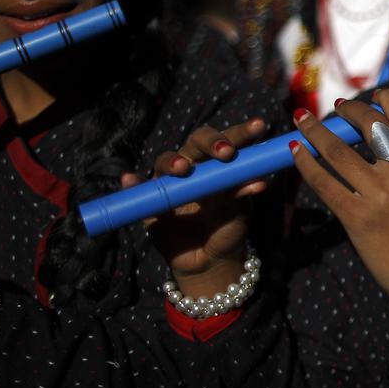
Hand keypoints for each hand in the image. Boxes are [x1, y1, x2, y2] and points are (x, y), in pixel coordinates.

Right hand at [127, 117, 268, 297]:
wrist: (209, 260)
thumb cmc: (228, 228)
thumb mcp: (238, 212)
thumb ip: (242, 195)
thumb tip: (257, 182)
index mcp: (219, 164)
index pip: (229, 140)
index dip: (242, 132)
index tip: (258, 127)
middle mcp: (194, 166)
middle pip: (196, 142)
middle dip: (211, 142)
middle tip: (225, 152)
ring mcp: (170, 182)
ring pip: (165, 161)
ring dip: (172, 161)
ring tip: (181, 169)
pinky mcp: (151, 201)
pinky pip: (138, 190)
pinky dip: (133, 184)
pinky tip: (129, 179)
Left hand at [288, 91, 388, 348]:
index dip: (382, 100)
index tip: (370, 95)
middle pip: (366, 125)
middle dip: (345, 110)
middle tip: (332, 108)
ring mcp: (378, 194)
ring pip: (336, 150)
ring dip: (314, 130)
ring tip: (302, 119)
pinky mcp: (356, 217)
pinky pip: (323, 182)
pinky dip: (305, 164)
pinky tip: (296, 153)